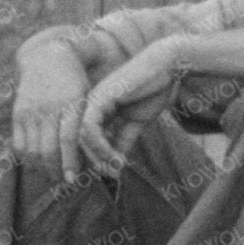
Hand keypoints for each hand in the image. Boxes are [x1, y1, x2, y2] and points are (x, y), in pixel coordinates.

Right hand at [10, 36, 93, 175]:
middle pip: (48, 150)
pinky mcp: (17, 114)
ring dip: (42, 168)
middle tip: (65, 182)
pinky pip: (18, 145)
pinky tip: (38, 164)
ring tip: (53, 175)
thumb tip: (92, 158)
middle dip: (56, 171)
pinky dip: (27, 159)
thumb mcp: (87, 98)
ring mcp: (30, 111)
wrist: (47, 58)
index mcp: (70, 103)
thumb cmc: (75, 83)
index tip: (74, 179)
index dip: (70, 163)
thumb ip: (86, 125)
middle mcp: (47, 108)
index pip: (68, 140)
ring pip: (32, 151)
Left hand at [77, 41, 185, 172]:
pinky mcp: (100, 98)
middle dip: (90, 162)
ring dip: (97, 157)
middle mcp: (90, 104)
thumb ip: (123, 141)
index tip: (104, 177)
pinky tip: (116, 158)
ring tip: (115, 170)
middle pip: (78, 140)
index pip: (83, 139)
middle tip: (110, 177)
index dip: (88, 159)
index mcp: (96, 109)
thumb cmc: (152, 90)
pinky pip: (90, 128)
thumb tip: (115, 166)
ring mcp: (93, 100)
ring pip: (81, 136)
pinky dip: (100, 146)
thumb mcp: (135, 122)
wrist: (165, 68)